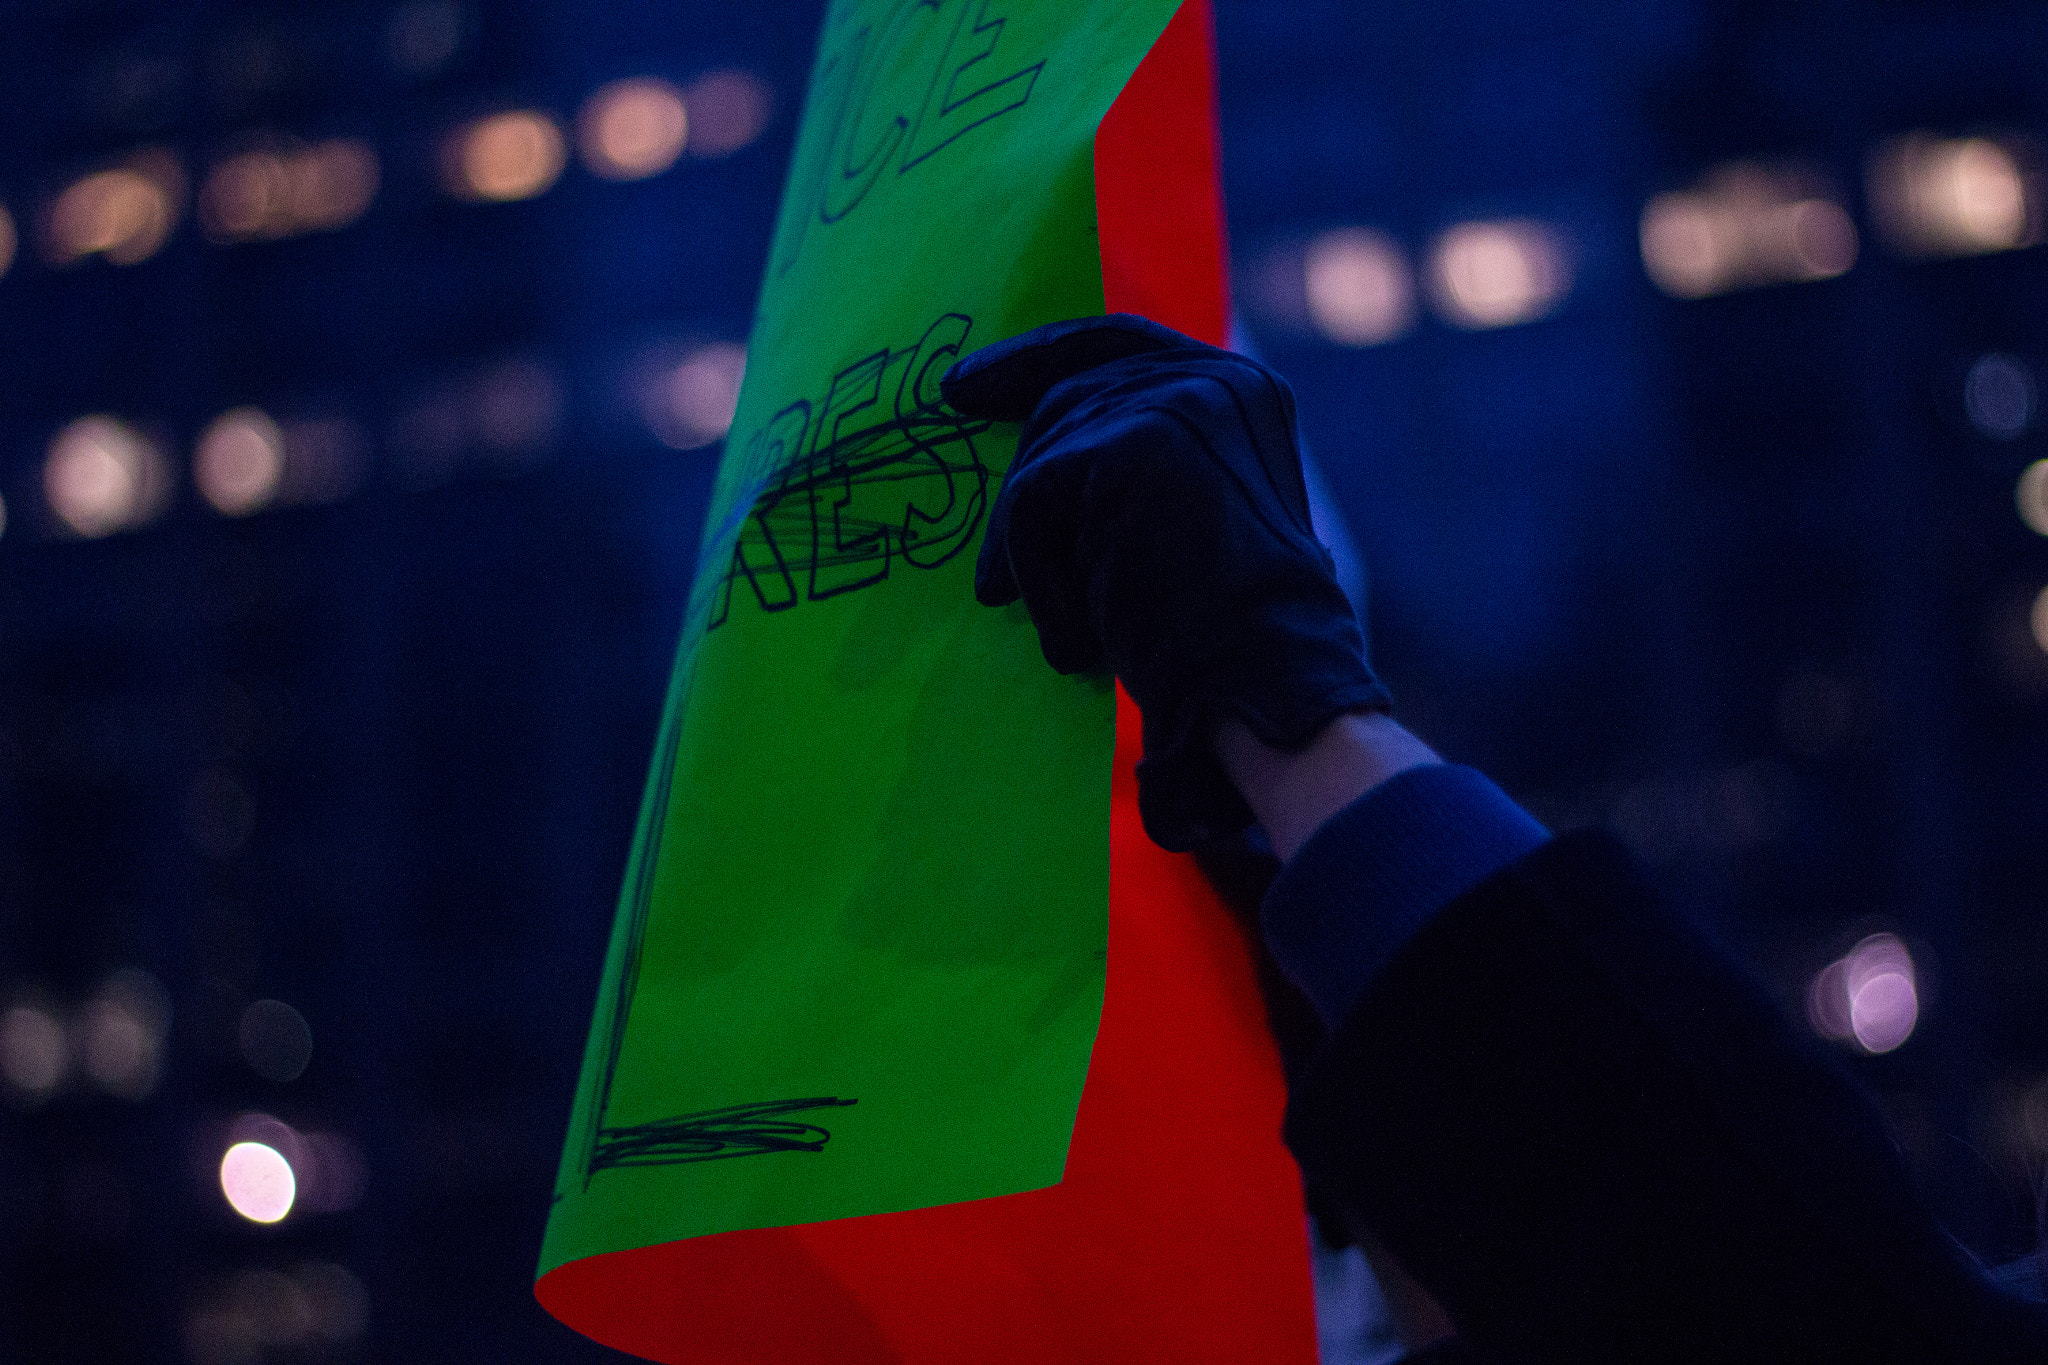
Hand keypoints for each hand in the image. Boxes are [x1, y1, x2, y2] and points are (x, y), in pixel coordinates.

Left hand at [942, 314, 1389, 850]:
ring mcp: (1177, 402)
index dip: (1042, 356)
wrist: (1263, 681)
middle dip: (1007, 425)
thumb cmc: (1227, 633)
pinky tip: (1069, 635)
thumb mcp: (1194, 522)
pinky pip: (1034, 497)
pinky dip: (1037, 574)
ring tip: (1020, 603)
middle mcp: (1217, 379)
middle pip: (1073, 384)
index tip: (973, 382)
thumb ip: (1143, 470)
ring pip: (1046, 448)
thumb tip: (1052, 463)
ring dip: (1025, 538)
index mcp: (1244, 391)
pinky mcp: (1130, 443)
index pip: (1121, 344)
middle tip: (953, 426)